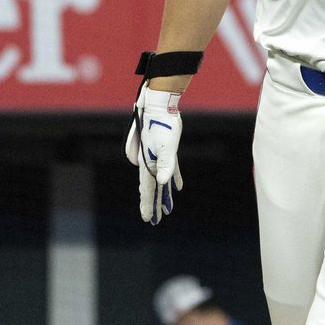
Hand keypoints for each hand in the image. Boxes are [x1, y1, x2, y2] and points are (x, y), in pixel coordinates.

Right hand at [125, 85, 183, 223]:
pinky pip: (169, 168)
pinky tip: (177, 188)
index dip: (148, 204)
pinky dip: (173, 178)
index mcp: (148, 163)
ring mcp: (157, 155)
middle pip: (151, 187)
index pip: (147, 188)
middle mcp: (150, 161)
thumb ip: (166, 165)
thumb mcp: (167, 145)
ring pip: (160, 180)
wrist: (160, 104)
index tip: (147, 219)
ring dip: (163, 194)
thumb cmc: (163, 124)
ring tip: (166, 210)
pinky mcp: (165, 149)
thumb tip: (163, 182)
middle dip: (153, 204)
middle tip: (154, 221)